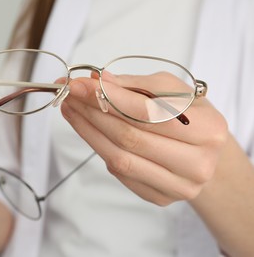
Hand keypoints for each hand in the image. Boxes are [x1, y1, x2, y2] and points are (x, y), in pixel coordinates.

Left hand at [61, 72, 227, 205]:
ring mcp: (178, 186)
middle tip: (71, 96)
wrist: (205, 152)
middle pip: (130, 137)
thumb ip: (136, 85)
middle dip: (93, 113)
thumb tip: (99, 81)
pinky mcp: (160, 197)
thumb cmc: (189, 117)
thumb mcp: (173, 90)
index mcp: (208, 129)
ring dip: (89, 132)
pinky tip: (89, 131)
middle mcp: (197, 163)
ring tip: (73, 111)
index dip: (108, 98)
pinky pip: (121, 173)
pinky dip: (101, 149)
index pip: (147, 112)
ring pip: (120, 158)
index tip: (79, 85)